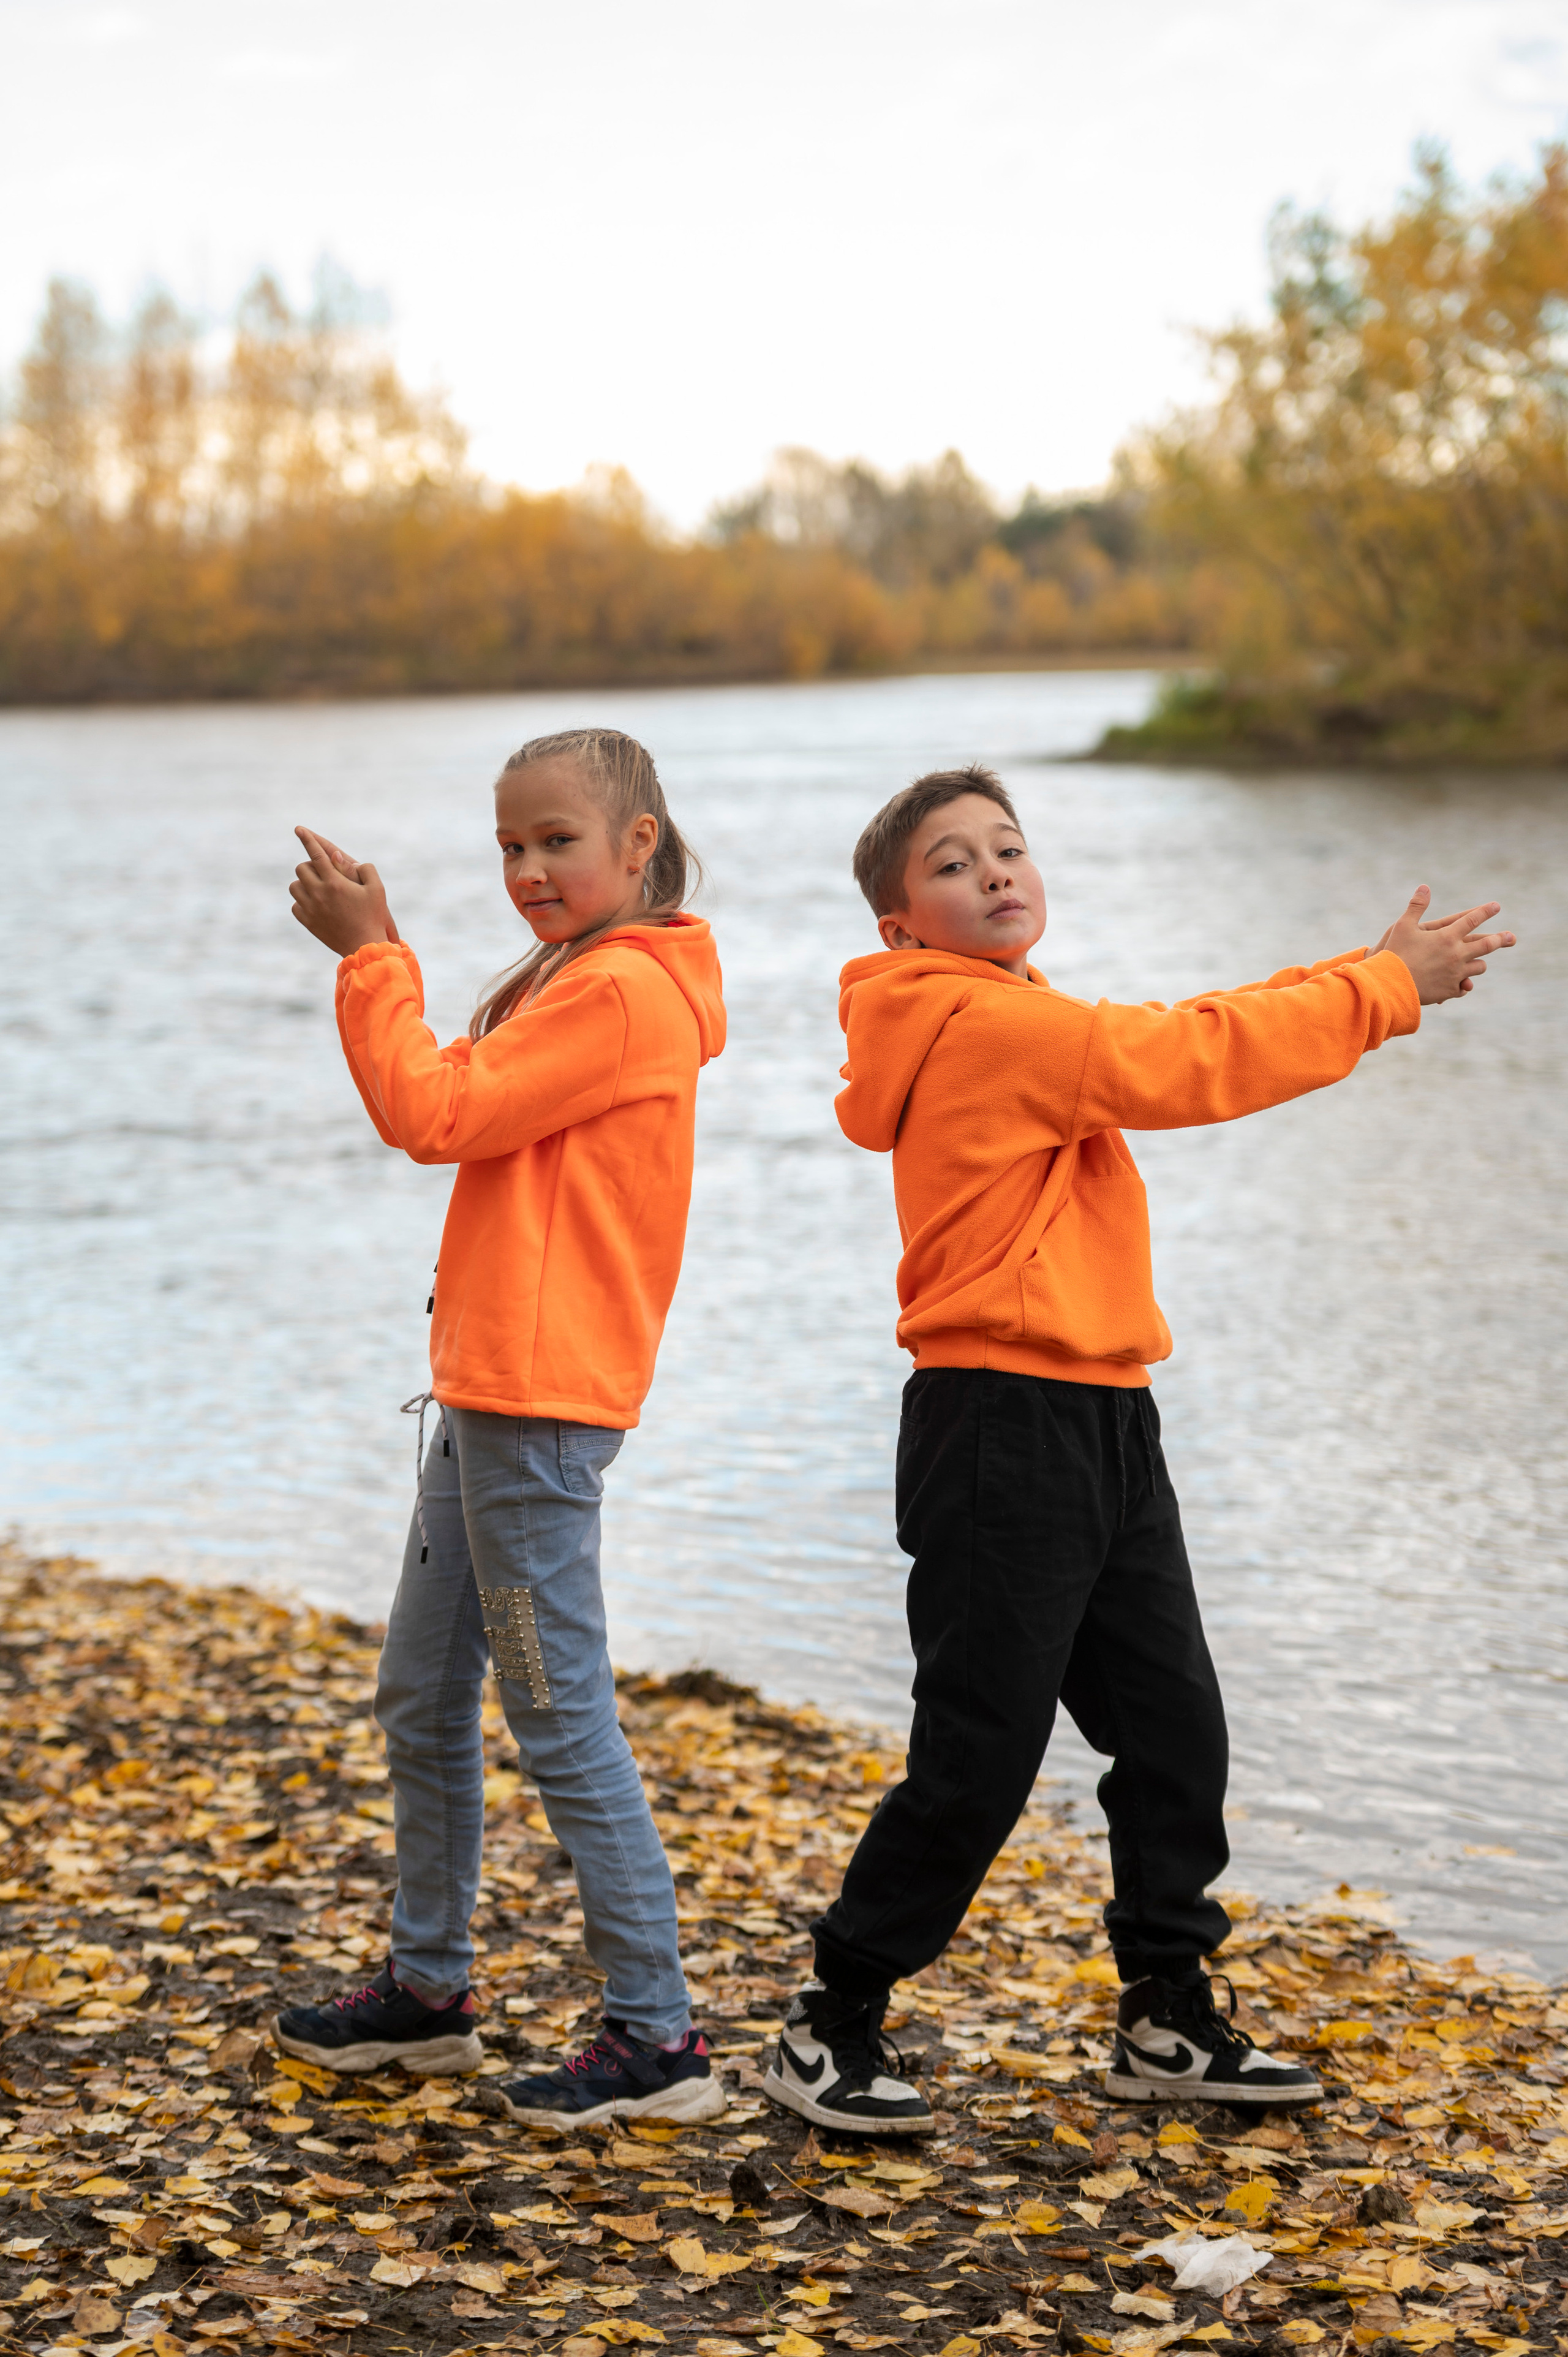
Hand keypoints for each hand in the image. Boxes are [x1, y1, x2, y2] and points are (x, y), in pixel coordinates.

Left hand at [290, 826, 399, 955]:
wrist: (364, 947)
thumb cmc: (373, 917)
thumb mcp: (377, 889)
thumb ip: (364, 869)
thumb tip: (342, 858)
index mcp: (335, 883)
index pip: (316, 854)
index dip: (308, 839)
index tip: (299, 829)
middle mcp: (319, 894)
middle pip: (301, 868)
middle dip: (310, 866)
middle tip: (322, 873)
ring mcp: (311, 909)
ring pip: (294, 886)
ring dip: (303, 883)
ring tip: (317, 889)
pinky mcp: (307, 922)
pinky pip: (295, 905)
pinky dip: (302, 902)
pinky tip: (315, 905)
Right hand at [1372, 885, 1514, 1004]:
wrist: (1389, 985)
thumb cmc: (1394, 953)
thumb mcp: (1403, 926)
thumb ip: (1416, 906)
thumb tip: (1424, 886)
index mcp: (1447, 936)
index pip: (1471, 920)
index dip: (1485, 912)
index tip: (1496, 906)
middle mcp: (1456, 954)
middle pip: (1486, 945)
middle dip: (1501, 939)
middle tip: (1511, 937)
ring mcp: (1455, 973)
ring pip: (1479, 967)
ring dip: (1479, 963)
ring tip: (1479, 961)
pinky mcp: (1450, 990)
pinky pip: (1465, 986)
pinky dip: (1464, 984)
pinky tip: (1463, 983)